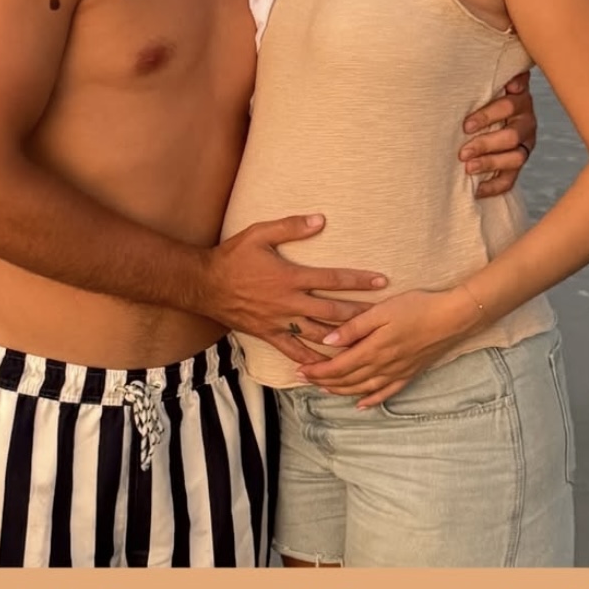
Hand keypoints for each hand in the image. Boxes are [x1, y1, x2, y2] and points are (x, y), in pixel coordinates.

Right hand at [200, 215, 388, 364]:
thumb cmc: (232, 257)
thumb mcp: (259, 234)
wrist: (203, 285)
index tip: (382, 281)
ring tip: (365, 343)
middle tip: (384, 317)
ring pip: (319, 334)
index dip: (359, 280)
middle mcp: (289, 302)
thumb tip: (320, 220)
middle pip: (333, 311)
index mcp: (291, 277)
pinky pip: (294, 352)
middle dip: (361, 314)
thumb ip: (291, 227)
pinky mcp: (269, 335)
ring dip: (343, 339)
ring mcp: (280, 322)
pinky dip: (312, 361)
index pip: (333, 279)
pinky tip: (328, 368)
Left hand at [296, 288, 473, 407]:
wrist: (453, 318)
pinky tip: (361, 405)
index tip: (301, 370)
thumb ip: (354, 327)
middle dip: (323, 381)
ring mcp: (396, 372)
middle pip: (347, 380)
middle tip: (304, 380)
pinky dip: (371, 400)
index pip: (338, 367)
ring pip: (362, 389)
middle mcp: (383, 366)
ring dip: (341, 391)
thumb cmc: (417, 308)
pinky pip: (386, 393)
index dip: (318, 371)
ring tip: (324, 390)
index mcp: (373, 350)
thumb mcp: (382, 311)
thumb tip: (328, 341)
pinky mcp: (409, 373)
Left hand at [459, 70, 537, 197]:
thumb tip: (512, 77)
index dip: (488, 116)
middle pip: (511, 136)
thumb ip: (500, 74)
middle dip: (485, 144)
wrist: (491, 113)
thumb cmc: (484, 94)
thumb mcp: (489, 81)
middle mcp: (526, 123)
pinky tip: (476, 190)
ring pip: (515, 158)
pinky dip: (494, 186)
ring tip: (468, 169)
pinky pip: (510, 179)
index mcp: (520, 100)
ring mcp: (524, 145)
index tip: (466, 125)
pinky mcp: (517, 165)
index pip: (509, 106)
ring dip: (490, 163)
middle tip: (462, 152)